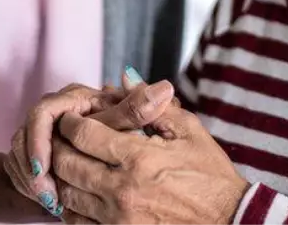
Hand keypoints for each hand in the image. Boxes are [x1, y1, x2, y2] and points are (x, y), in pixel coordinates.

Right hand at [2, 71, 175, 216]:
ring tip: (51, 201)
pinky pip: (20, 167)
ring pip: (19, 154)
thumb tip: (163, 89)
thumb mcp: (131, 122)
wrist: (111, 151)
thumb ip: (141, 109)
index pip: (43, 114)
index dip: (39, 141)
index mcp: (74, 98)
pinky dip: (30, 185)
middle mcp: (53, 110)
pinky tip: (49, 202)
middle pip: (26, 136)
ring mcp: (39, 130)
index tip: (44, 167)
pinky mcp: (32, 149)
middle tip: (48, 194)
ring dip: (31, 180)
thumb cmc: (124, 131)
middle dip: (34, 168)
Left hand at [51, 106, 248, 224]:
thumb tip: (126, 77)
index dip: (71, 122)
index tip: (71, 117)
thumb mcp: (189, 131)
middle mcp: (122, 189)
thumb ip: (153, 105)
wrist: (229, 221)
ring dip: (62, 176)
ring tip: (67, 162)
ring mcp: (118, 219)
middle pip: (67, 163)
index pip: (84, 134)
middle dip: (58, 146)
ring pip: (67, 194)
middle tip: (60, 137)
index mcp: (139, 158)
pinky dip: (71, 206)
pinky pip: (77, 222)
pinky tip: (79, 193)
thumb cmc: (210, 175)